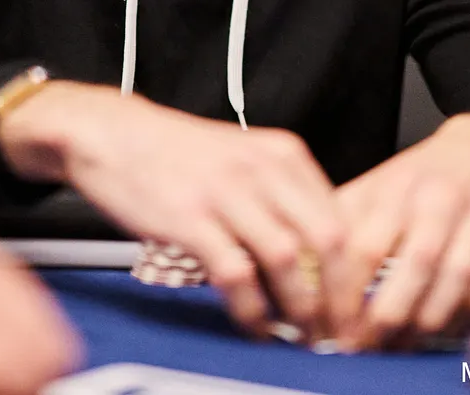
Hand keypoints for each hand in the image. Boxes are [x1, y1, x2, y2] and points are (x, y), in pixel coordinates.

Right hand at [0, 83, 354, 339]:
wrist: (111, 134)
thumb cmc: (175, 154)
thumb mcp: (243, 159)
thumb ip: (281, 199)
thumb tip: (318, 258)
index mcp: (283, 154)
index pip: (342, 217)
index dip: (357, 270)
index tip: (355, 305)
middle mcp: (262, 169)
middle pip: (329, 240)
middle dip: (341, 296)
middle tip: (340, 331)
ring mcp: (226, 193)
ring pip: (289, 260)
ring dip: (301, 309)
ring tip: (301, 336)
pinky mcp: (190, 218)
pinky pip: (236, 274)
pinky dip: (252, 310)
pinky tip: (255, 327)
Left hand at [335, 113, 469, 349]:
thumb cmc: (425, 174)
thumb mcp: (377, 184)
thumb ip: (342, 220)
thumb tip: (302, 260)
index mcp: (398, 188)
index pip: (366, 245)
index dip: (346, 292)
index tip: (333, 322)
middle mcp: (440, 201)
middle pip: (416, 264)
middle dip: (389, 315)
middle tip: (367, 344)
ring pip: (457, 279)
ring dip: (427, 321)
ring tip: (401, 344)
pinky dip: (468, 316)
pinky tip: (444, 329)